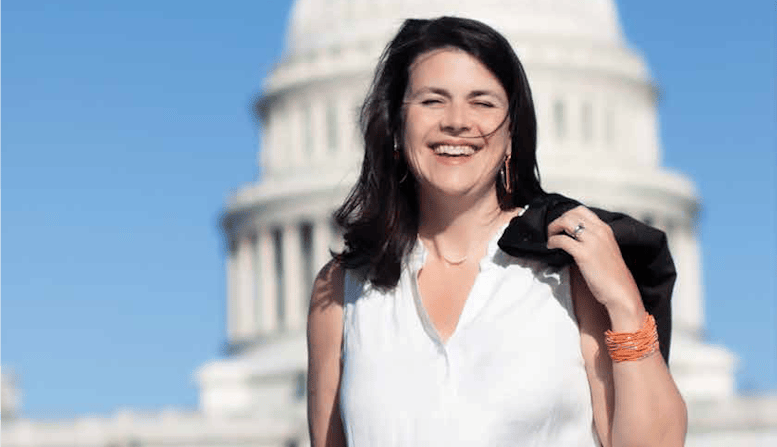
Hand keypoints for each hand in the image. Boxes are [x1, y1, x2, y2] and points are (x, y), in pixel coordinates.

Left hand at [546, 206, 644, 323]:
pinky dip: (553, 241)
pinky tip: (552, 247)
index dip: (567, 215)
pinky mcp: (584, 254)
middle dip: (557, 221)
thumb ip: (594, 240)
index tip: (561, 225)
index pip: (581, 210)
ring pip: (565, 222)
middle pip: (571, 214)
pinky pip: (562, 240)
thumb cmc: (613, 275)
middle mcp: (599, 232)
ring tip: (551, 238)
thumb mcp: (606, 249)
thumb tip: (575, 237)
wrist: (622, 291)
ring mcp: (592, 242)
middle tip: (552, 231)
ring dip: (553, 228)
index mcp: (605, 229)